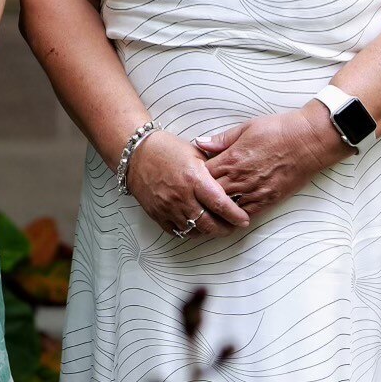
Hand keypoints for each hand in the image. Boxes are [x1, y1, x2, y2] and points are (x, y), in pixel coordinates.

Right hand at [123, 130, 249, 239]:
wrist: (136, 153)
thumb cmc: (167, 149)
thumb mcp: (195, 153)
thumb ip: (214, 169)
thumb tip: (232, 181)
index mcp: (194, 179)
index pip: (220, 204)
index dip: (235, 216)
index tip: (244, 220)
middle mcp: (182, 196)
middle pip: (209, 224)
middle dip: (225, 229)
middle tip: (233, 226)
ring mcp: (168, 207)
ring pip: (195, 231)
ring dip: (208, 232)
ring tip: (216, 226)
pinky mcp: (157, 214)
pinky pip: (177, 232)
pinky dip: (189, 231)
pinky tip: (196, 225)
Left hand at [196, 109, 345, 215]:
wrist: (307, 141)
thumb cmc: (278, 130)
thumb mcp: (246, 128)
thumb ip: (221, 139)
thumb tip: (199, 142)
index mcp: (231, 159)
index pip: (202, 175)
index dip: (194, 177)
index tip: (191, 176)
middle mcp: (240, 179)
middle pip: (211, 195)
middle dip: (202, 196)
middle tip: (195, 197)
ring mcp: (254, 191)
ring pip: (226, 208)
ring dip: (217, 208)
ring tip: (208, 209)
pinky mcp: (268, 200)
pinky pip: (246, 214)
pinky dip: (235, 215)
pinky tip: (229, 215)